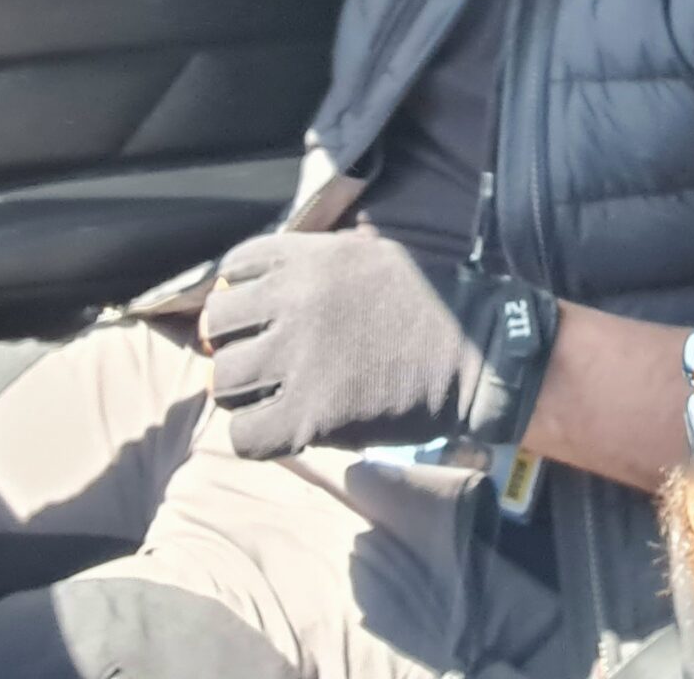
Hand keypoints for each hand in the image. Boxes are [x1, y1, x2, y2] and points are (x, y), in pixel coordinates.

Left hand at [200, 230, 558, 460]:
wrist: (476, 353)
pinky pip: (244, 435)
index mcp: (309, 259)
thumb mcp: (367, 256)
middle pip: (217, 325)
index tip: (255, 316)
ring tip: (270, 398)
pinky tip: (282, 430)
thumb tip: (261, 285)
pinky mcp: (309, 414)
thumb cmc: (427, 303)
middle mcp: (294, 302)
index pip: (232, 269)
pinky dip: (256, 437)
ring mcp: (298, 359)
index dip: (238, 294)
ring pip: (224, 381)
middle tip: (259, 362)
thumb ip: (313, 265)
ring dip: (243, 392)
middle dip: (233, 344)